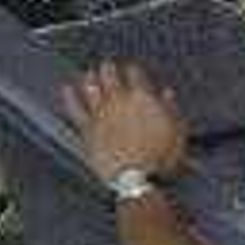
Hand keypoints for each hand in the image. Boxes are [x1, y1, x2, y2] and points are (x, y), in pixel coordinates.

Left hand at [62, 61, 188, 186]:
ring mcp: (101, 114)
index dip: (133, 70)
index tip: (132, 70)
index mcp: (142, 97)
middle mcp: (119, 101)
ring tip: (89, 73)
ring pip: (92, 88)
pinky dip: (71, 98)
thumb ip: (171, 109)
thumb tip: (167, 94)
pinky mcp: (88, 129)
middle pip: (110, 76)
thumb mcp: (178, 132)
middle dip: (108, 68)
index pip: (135, 73)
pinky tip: (67, 90)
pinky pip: (76, 109)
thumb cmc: (160, 158)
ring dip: (90, 78)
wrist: (136, 179)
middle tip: (107, 65)